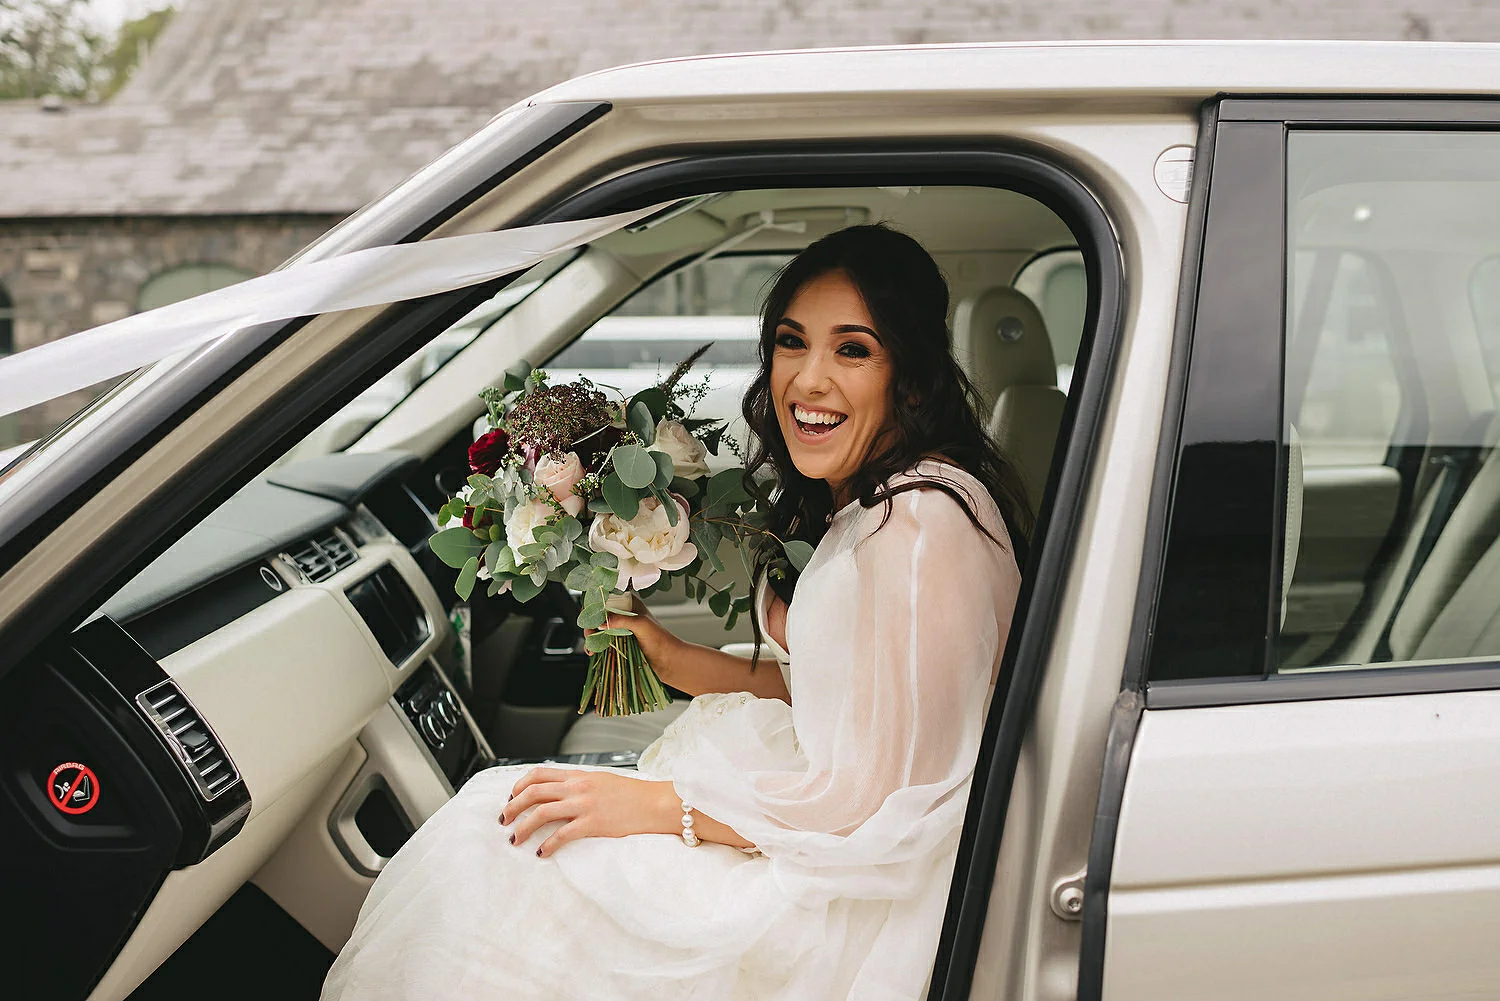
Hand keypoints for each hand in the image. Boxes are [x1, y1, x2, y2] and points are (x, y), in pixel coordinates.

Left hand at [499, 767, 673, 857]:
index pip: (539, 773)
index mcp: (578, 775)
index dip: (519, 785)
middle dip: (513, 806)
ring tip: (516, 839)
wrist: (654, 803)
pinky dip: (547, 845)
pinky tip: (542, 853)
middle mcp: (578, 787)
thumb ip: (579, 784)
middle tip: (504, 820)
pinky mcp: (593, 823)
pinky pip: (562, 834)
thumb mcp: (601, 781)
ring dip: (523, 827)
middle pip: (534, 792)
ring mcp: (584, 805)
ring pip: (542, 812)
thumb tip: (559, 793)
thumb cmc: (631, 795)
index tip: (511, 797)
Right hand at [587, 593, 681, 667]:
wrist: (667, 661)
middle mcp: (622, 614)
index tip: (588, 613)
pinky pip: (600, 641)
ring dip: (590, 636)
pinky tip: (593, 652)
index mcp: (629, 603)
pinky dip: (594, 646)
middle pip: (597, 613)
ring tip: (591, 646)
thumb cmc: (660, 639)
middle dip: (590, 622)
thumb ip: (622, 620)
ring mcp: (618, 629)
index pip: (606, 596)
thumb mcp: (641, 625)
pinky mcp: (616, 642)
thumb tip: (602, 622)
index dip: (594, 602)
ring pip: (597, 628)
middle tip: (590, 634)